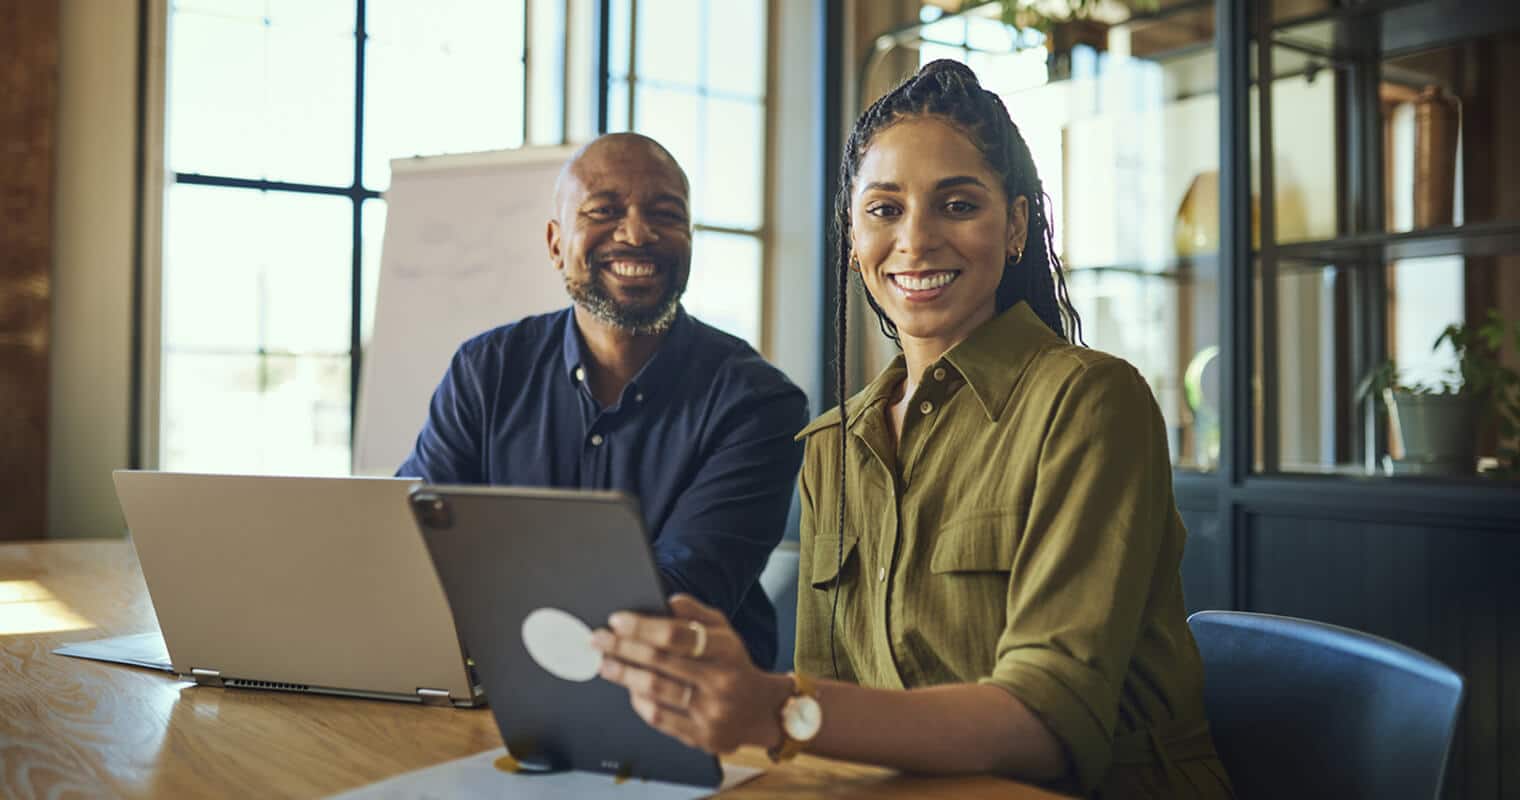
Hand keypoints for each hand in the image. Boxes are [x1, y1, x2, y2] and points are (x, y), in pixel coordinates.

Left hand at [592, 594, 791, 754]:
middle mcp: (720, 681)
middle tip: (599, 640)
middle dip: (622, 648)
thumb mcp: (724, 632)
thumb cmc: (734, 665)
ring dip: (623, 675)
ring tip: (605, 663)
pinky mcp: (701, 737)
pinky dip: (639, 701)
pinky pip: (659, 717)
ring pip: (655, 691)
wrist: (760, 711)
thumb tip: (668, 601)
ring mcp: (711, 712)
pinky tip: (629, 688)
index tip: (617, 619)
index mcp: (726, 650)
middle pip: (660, 662)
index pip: (676, 635)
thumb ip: (697, 613)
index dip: (642, 626)